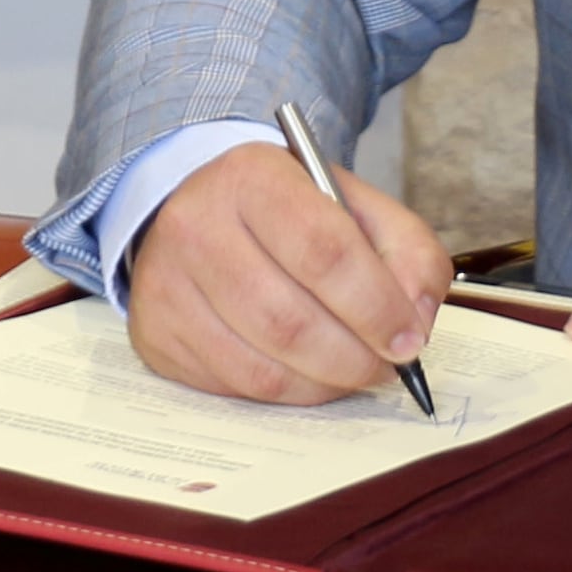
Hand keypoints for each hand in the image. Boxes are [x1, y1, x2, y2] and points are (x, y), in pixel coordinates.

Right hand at [120, 142, 454, 405]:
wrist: (195, 207)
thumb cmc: (286, 211)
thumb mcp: (352, 203)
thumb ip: (406, 251)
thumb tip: (416, 320)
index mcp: (252, 178)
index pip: (323, 251)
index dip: (376, 306)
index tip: (408, 339)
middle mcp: (195, 226)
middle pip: (290, 321)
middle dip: (355, 358)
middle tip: (386, 366)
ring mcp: (166, 285)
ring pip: (263, 368)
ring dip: (325, 384)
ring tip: (351, 370)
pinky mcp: (156, 334)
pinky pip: (236, 388)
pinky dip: (288, 394)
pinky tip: (306, 373)